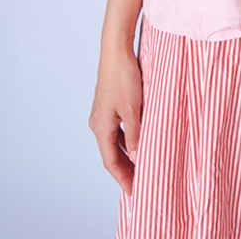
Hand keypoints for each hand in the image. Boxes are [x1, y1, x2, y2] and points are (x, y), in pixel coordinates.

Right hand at [89, 44, 142, 195]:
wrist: (116, 49)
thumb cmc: (123, 77)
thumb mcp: (133, 110)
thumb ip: (135, 136)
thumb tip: (137, 158)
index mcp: (101, 128)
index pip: (111, 162)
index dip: (123, 179)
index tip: (134, 192)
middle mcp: (98, 123)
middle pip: (111, 154)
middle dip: (125, 170)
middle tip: (141, 183)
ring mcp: (103, 113)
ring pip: (115, 141)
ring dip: (127, 154)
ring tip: (142, 165)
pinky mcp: (109, 104)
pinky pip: (118, 129)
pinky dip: (127, 139)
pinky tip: (139, 140)